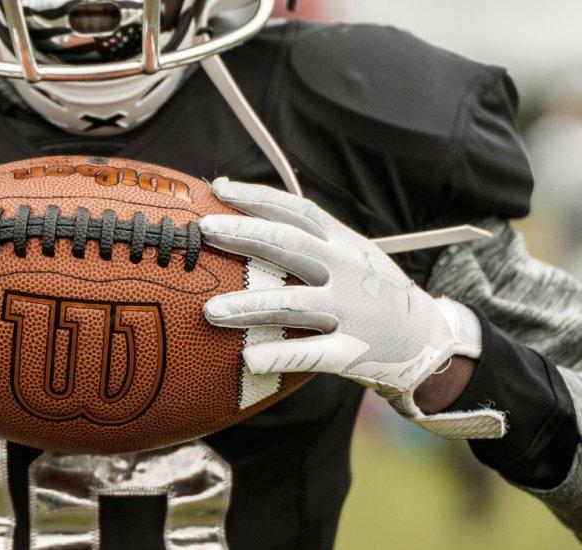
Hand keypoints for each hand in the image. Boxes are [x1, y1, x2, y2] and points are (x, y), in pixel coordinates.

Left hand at [199, 179, 502, 437]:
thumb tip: (251, 218)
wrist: (431, 340)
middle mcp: (346, 270)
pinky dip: (280, 356)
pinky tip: (249, 359)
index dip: (257, 197)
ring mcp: (351, 310)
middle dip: (245, 236)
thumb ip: (311, 240)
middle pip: (290, 246)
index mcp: (344, 243)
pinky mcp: (354, 351)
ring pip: (293, 303)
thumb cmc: (374, 294)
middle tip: (205, 233)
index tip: (218, 189)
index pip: (297, 211)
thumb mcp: (353, 256)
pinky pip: (312, 354)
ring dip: (249, 306)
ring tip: (210, 312)